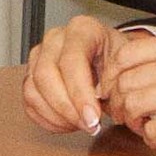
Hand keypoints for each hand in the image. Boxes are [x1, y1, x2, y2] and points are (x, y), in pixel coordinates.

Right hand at [20, 18, 119, 133]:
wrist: (111, 60)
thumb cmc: (119, 61)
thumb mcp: (127, 66)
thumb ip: (115, 83)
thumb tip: (99, 103)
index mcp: (82, 29)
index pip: (71, 62)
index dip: (80, 94)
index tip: (93, 118)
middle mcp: (55, 39)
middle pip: (45, 75)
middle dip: (66, 108)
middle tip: (88, 126)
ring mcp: (39, 56)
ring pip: (32, 90)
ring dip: (56, 116)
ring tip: (81, 125)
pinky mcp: (31, 76)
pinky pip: (29, 102)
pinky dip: (47, 120)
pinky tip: (68, 124)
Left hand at [101, 28, 155, 155]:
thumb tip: (126, 73)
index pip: (125, 55)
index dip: (115, 78)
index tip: (120, 93)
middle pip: (124, 82)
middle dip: (121, 104)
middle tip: (131, 117)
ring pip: (133, 105)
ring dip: (133, 122)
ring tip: (146, 128)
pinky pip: (152, 132)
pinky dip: (152, 140)